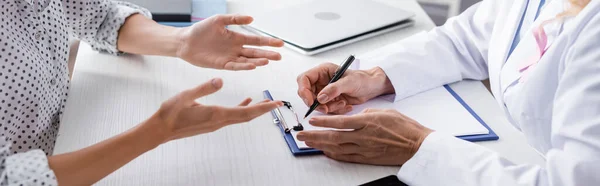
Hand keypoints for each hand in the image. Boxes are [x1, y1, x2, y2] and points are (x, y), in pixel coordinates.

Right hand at [147, 78, 282, 141]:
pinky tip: (245, 101)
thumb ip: (204, 87)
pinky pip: (231, 115)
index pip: (246, 112)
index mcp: (216, 114)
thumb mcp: (187, 95)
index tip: (276, 104)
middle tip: (277, 103)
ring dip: (254, 109)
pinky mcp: (211, 122)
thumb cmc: (171, 113)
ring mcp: (216, 123)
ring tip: (266, 102)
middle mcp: (219, 121)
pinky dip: (241, 108)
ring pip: (241, 116)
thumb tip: (220, 79)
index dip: (263, 108)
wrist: (160, 129)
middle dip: (263, 110)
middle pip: (247, 116)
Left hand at [176, 14, 284, 70]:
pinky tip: (252, 66)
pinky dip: (244, 66)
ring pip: (247, 60)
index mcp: (236, 38)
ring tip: (268, 60)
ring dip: (258, 61)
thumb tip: (251, 18)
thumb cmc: (201, 30)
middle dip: (268, 54)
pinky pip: (235, 66)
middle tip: (279, 56)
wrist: (185, 41)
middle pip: (255, 52)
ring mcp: (230, 57)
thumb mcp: (219, 20)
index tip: (280, 43)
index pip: (256, 41)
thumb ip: (235, 19)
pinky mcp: (222, 65)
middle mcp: (235, 49)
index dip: (268, 42)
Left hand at [296, 108, 432, 164]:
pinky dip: (334, 154)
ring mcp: (365, 149)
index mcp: (368, 121)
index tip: (312, 120)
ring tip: (308, 143)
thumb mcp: (385, 112)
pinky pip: (346, 157)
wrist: (418, 145)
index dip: (324, 122)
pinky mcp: (367, 158)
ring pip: (337, 148)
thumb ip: (367, 113)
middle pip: (334, 137)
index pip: (340, 121)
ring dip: (320, 146)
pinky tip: (325, 152)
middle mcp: (364, 136)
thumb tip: (356, 115)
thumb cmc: (405, 128)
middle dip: (315, 136)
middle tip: (301, 135)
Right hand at [297, 63, 393, 113]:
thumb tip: (320, 98)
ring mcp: (325, 92)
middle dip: (316, 103)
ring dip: (329, 107)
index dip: (304, 91)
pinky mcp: (330, 101)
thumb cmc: (363, 79)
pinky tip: (345, 105)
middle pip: (307, 94)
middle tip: (326, 108)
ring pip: (317, 104)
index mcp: (322, 71)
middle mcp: (321, 81)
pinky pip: (326, 109)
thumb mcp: (349, 82)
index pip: (304, 79)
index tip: (310, 101)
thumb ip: (333, 89)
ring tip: (342, 103)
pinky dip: (335, 110)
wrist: (372, 87)